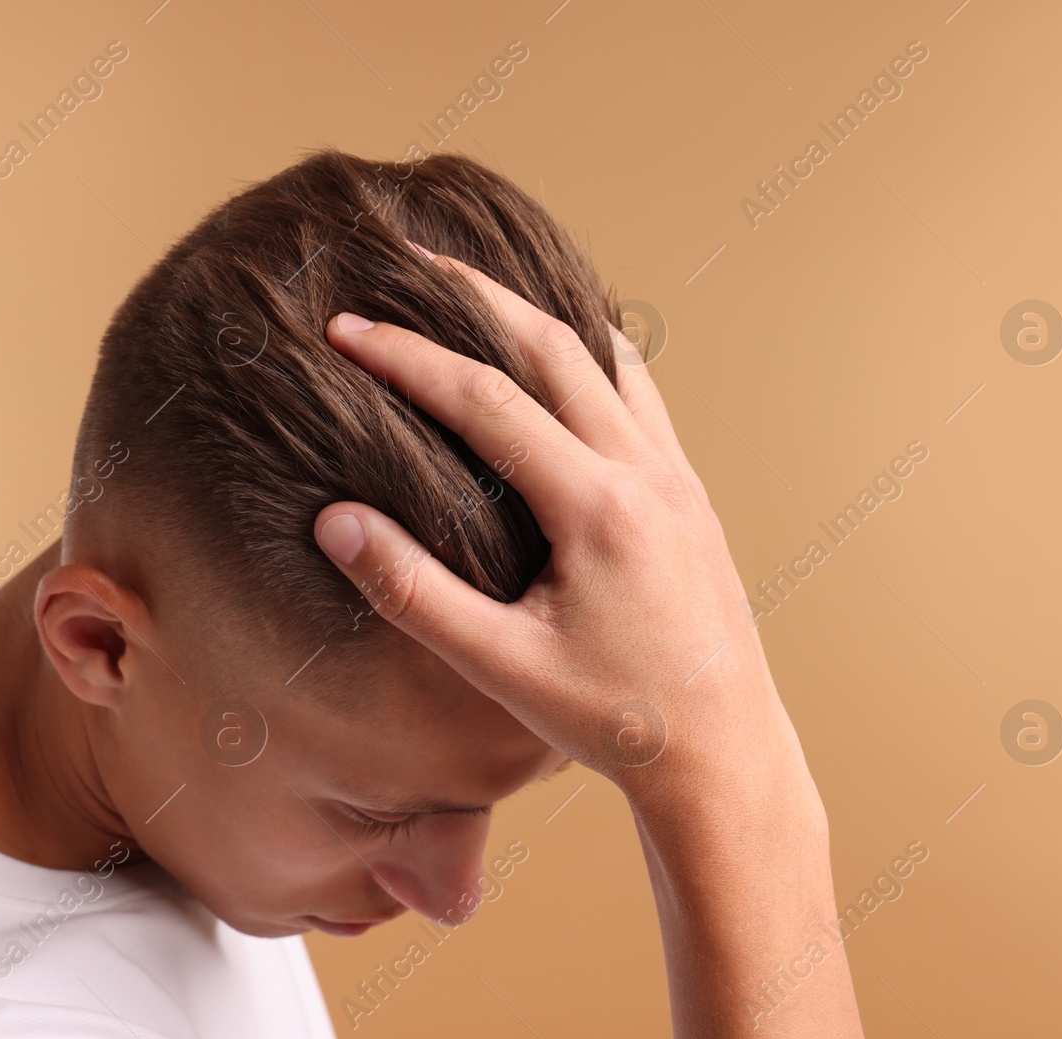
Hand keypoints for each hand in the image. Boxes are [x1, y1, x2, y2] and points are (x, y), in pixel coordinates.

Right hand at [313, 253, 807, 801]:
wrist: (726, 754)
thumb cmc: (616, 721)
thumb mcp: (501, 668)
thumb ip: (414, 591)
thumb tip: (336, 520)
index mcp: (598, 508)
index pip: (486, 400)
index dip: (407, 357)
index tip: (345, 328)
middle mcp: (646, 472)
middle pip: (552, 345)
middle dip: (472, 298)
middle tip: (406, 261)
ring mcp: (676, 476)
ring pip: (603, 357)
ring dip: (533, 315)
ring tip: (475, 289)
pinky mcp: (688, 492)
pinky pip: (636, 392)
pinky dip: (587, 353)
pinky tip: (559, 357)